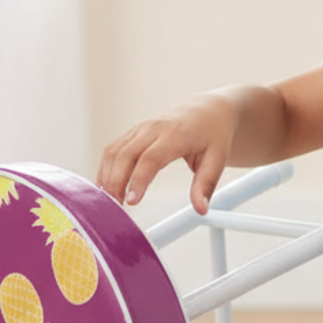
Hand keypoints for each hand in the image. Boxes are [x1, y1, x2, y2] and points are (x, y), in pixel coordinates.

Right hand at [96, 93, 241, 214]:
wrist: (207, 112)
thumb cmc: (212, 136)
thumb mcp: (217, 161)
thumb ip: (206, 185)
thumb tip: (200, 210)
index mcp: (175, 135)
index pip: (150, 158)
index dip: (138, 180)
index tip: (132, 202)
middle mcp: (153, 128)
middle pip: (125, 154)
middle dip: (115, 182)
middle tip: (115, 209)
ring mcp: (140, 128)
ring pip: (114, 151)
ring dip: (106, 177)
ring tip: (108, 202)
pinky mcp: (133, 132)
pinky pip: (112, 149)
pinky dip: (105, 168)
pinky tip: (106, 187)